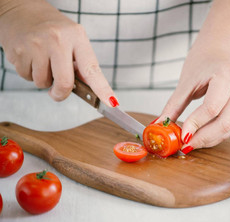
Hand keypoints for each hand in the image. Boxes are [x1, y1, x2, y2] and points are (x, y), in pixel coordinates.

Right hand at [0, 0, 116, 105]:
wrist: (21, 11)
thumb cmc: (52, 28)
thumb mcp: (73, 39)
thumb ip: (81, 63)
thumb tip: (89, 89)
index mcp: (76, 36)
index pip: (92, 69)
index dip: (102, 88)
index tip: (111, 102)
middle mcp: (57, 40)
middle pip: (65, 83)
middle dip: (61, 93)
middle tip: (58, 92)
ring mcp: (36, 45)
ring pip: (42, 83)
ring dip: (43, 80)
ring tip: (42, 61)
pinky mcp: (18, 52)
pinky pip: (27, 77)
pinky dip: (29, 74)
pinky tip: (31, 58)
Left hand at [158, 43, 229, 152]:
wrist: (221, 49)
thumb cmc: (204, 59)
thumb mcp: (186, 81)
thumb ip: (174, 105)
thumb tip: (160, 124)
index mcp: (226, 74)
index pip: (212, 107)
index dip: (196, 124)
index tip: (181, 136)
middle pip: (225, 122)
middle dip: (204, 138)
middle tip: (186, 145)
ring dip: (209, 139)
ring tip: (191, 143)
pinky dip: (215, 134)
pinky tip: (202, 137)